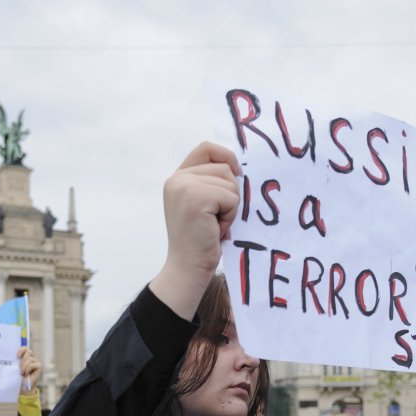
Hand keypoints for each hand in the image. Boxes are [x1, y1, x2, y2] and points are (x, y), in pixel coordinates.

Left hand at [17, 347, 41, 395]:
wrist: (22, 387)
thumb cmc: (17, 378)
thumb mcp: (14, 368)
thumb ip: (15, 361)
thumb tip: (12, 356)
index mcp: (24, 356)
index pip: (25, 348)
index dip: (21, 350)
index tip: (17, 356)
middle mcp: (31, 358)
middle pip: (28, 351)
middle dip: (22, 359)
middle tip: (19, 367)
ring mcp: (35, 362)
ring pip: (29, 359)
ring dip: (23, 367)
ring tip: (21, 373)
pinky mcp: (39, 366)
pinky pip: (31, 365)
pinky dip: (27, 370)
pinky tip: (26, 374)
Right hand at [150, 142, 241, 319]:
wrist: (188, 267)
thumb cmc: (201, 240)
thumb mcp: (202, 205)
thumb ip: (210, 183)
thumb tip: (238, 168)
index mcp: (177, 178)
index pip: (205, 148)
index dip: (225, 156)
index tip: (236, 173)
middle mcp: (177, 179)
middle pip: (223, 167)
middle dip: (230, 193)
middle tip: (216, 218)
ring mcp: (184, 187)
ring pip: (230, 182)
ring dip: (231, 207)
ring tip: (215, 224)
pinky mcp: (196, 198)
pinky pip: (231, 197)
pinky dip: (230, 215)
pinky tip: (216, 229)